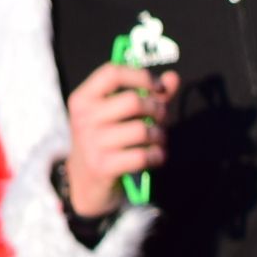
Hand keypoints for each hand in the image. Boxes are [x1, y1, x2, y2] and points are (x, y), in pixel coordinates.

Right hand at [62, 60, 179, 217]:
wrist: (85, 182)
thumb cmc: (107, 141)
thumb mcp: (118, 116)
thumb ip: (147, 95)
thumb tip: (173, 78)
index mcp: (83, 99)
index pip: (112, 73)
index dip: (141, 76)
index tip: (158, 87)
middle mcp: (83, 118)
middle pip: (133, 101)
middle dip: (157, 109)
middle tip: (162, 119)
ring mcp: (91, 143)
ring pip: (142, 130)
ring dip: (160, 135)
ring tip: (159, 139)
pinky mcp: (102, 166)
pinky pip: (143, 156)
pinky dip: (157, 156)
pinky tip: (156, 156)